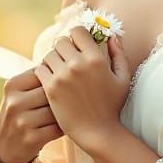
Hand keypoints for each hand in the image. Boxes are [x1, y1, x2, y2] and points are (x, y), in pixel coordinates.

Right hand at [0, 67, 62, 162]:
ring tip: (70, 111)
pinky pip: (58, 127)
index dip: (57, 77)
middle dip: (64, 95)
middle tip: (74, 97)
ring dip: (67, 111)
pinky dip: (65, 126)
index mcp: (12, 85)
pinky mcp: (32, 139)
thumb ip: (38, 78)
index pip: (44, 72)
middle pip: (53, 91)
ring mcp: (22, 121)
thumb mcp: (18, 93)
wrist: (4, 148)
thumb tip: (66, 58)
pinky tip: (66, 125)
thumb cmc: (19, 114)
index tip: (66, 81)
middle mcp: (15, 102)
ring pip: (57, 110)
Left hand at [33, 24, 131, 151]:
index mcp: (96, 58)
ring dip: (53, 60)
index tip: (78, 46)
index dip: (77, 36)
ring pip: (49, 54)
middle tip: (67, 59)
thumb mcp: (123, 78)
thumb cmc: (113, 106)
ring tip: (60, 71)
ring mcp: (62, 76)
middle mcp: (78, 64)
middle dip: (64, 48)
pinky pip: (40, 68)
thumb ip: (118, 53)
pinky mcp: (50, 88)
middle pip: (61, 41)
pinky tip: (52, 80)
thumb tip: (112, 35)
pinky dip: (44, 72)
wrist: (98, 132)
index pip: (77, 31)